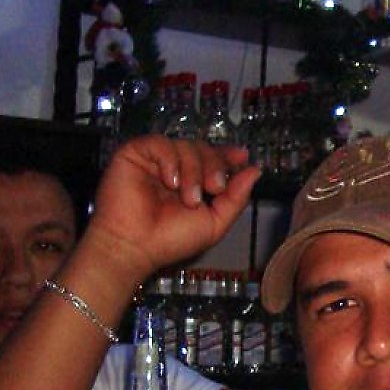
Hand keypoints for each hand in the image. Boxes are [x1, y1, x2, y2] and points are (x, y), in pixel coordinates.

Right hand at [82, 137, 258, 282]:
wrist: (135, 246)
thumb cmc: (170, 240)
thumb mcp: (214, 222)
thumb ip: (236, 197)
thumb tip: (255, 171)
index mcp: (191, 182)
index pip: (212, 158)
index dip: (227, 155)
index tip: (242, 156)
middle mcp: (173, 169)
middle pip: (203, 148)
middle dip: (214, 166)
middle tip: (214, 189)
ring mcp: (154, 161)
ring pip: (185, 145)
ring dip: (193, 170)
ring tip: (187, 197)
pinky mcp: (134, 154)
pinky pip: (160, 143)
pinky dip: (170, 160)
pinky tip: (169, 181)